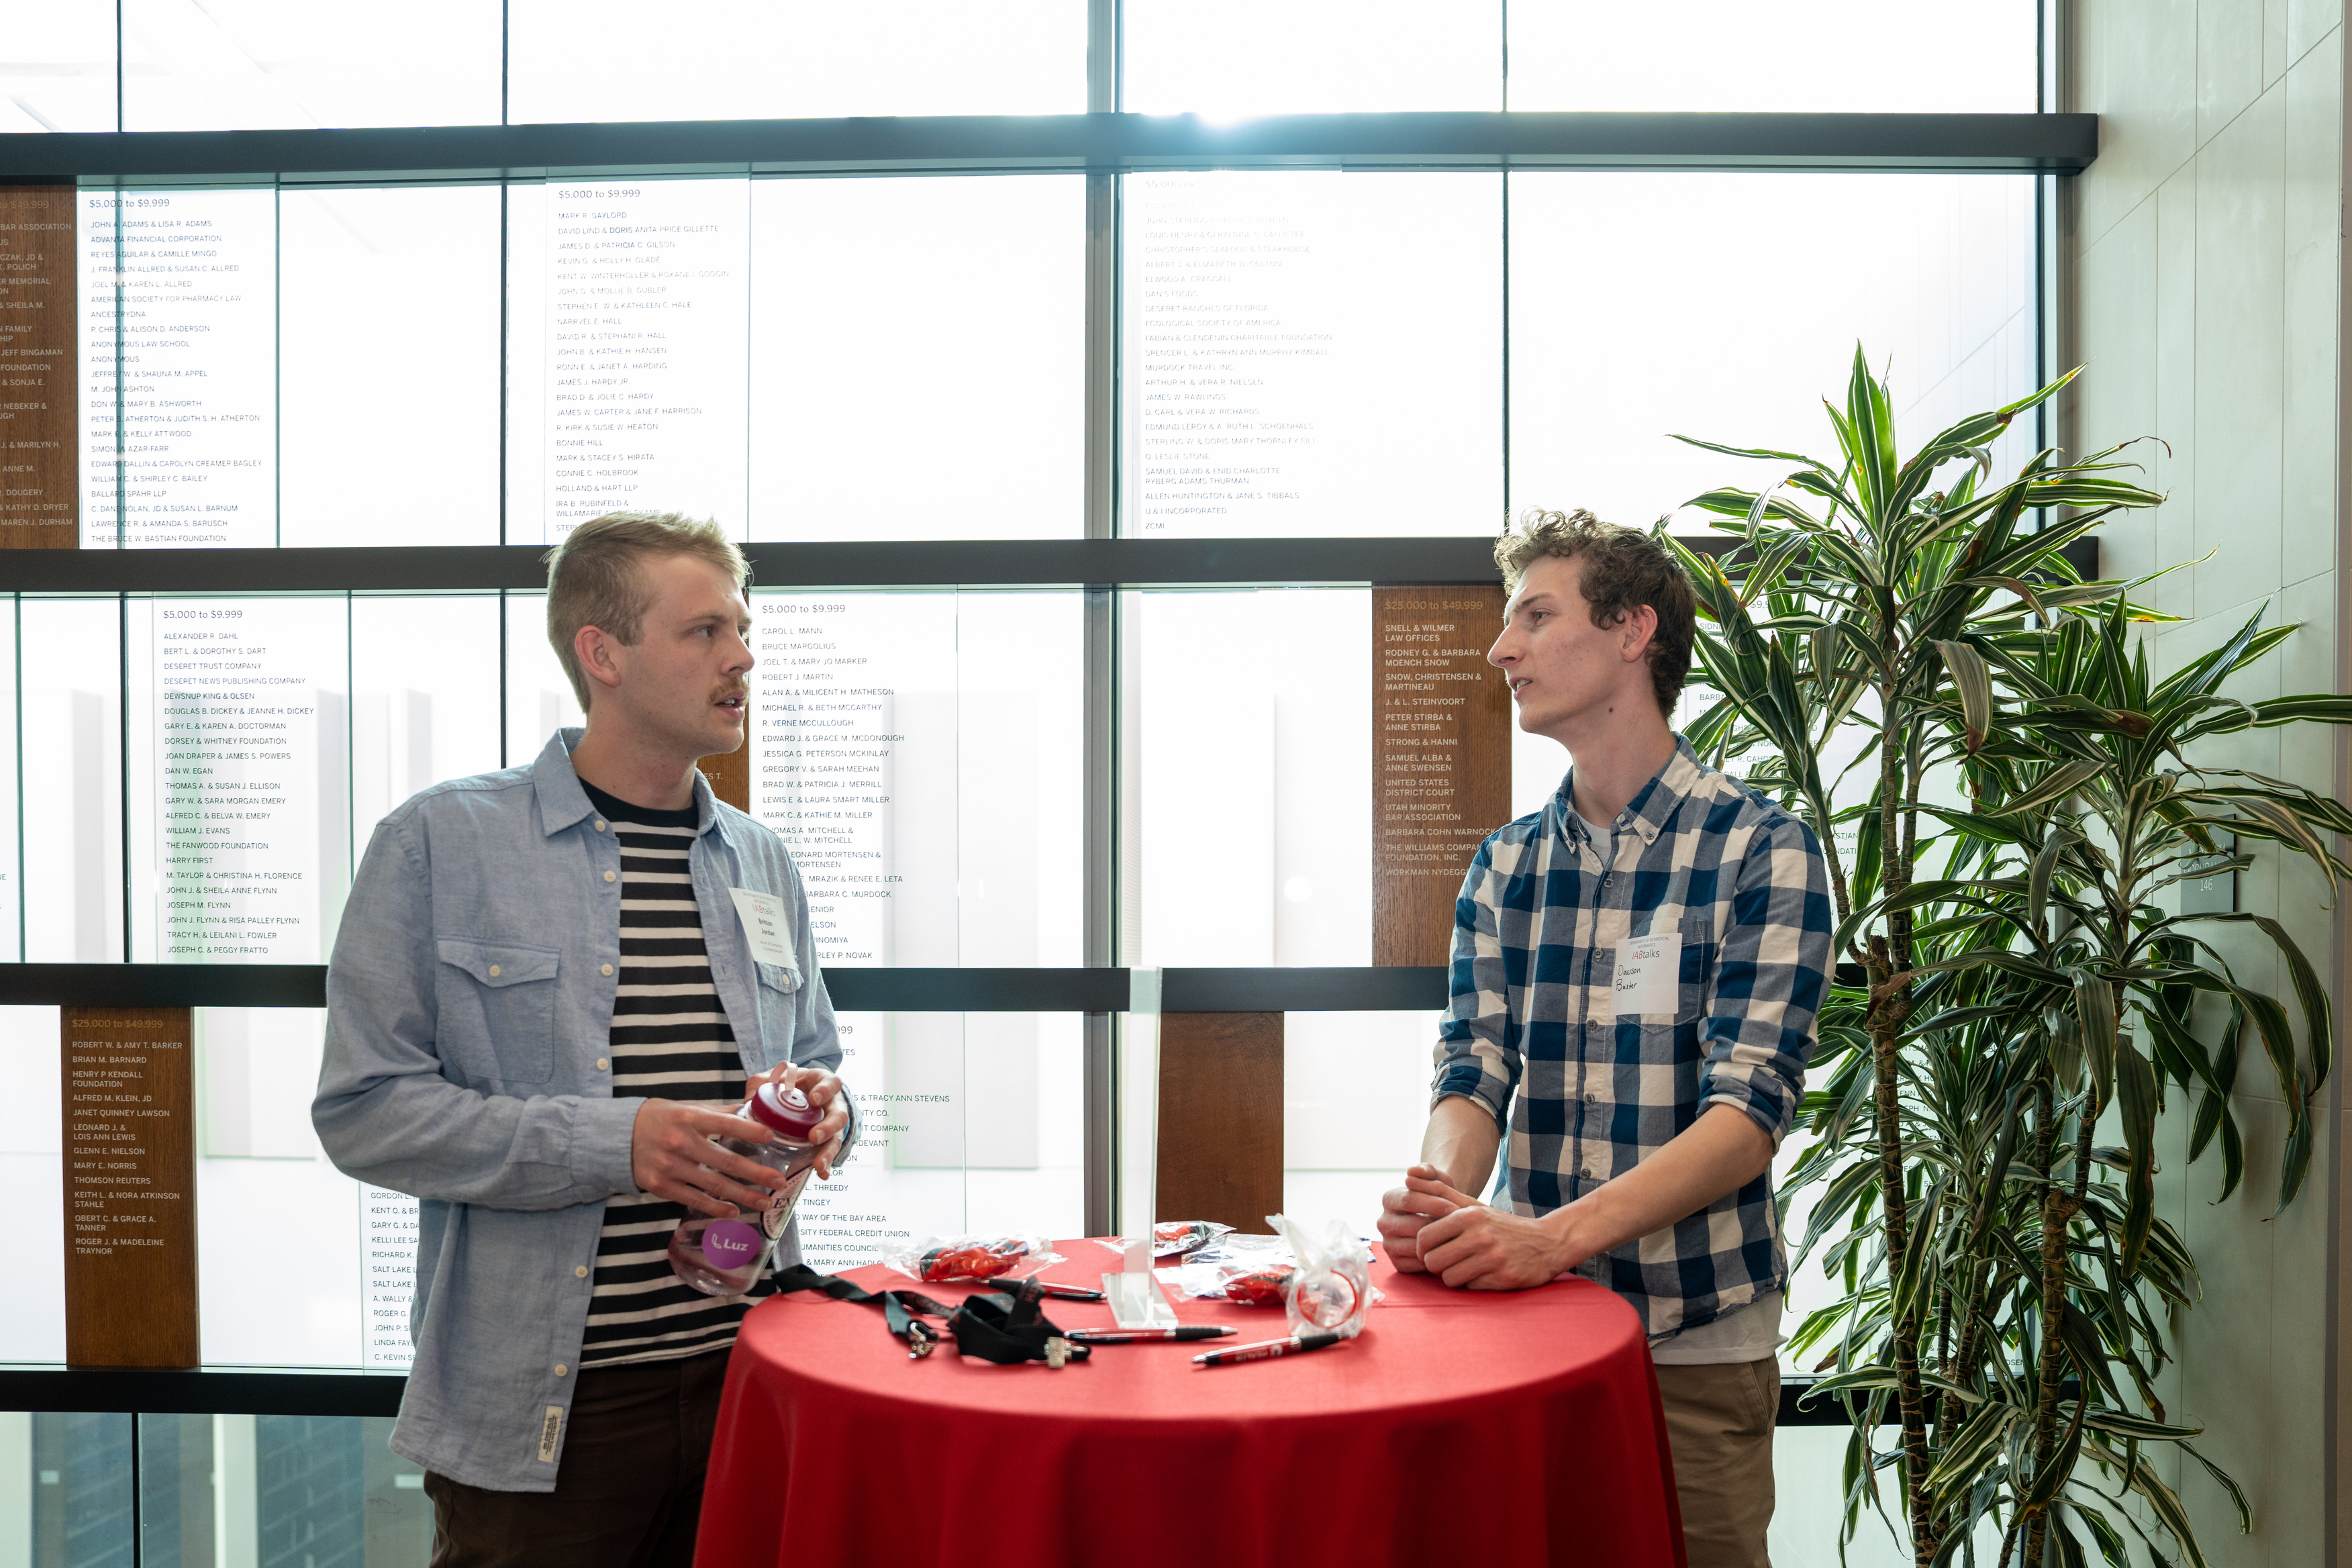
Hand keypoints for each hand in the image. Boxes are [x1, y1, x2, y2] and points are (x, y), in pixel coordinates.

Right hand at [630, 1099, 785, 1218]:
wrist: (618, 1136)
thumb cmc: (659, 1118)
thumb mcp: (687, 1107)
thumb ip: (718, 1113)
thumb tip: (752, 1111)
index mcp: (690, 1117)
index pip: (725, 1123)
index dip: (749, 1131)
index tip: (771, 1137)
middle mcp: (681, 1142)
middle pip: (726, 1161)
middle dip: (757, 1173)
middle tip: (779, 1181)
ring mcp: (670, 1166)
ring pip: (714, 1184)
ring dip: (743, 1195)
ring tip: (764, 1202)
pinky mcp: (661, 1186)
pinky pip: (694, 1199)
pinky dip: (715, 1207)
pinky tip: (733, 1211)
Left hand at [747, 1062, 850, 1177]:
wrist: (797, 1095)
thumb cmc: (788, 1084)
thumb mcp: (773, 1079)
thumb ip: (761, 1084)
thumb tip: (749, 1099)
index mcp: (822, 1083)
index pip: (831, 1083)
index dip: (825, 1090)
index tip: (814, 1099)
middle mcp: (832, 1104)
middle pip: (839, 1115)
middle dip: (828, 1127)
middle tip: (814, 1137)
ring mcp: (831, 1123)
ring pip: (836, 1137)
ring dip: (828, 1151)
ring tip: (818, 1165)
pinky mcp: (827, 1140)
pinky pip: (829, 1153)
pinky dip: (826, 1165)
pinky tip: (821, 1175)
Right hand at [1378, 1163, 1466, 1272]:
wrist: (1441, 1220)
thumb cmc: (1440, 1197)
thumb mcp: (1437, 1179)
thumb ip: (1428, 1170)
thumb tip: (1412, 1171)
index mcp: (1389, 1199)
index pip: (1409, 1200)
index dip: (1434, 1204)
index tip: (1455, 1207)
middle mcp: (1383, 1222)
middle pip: (1412, 1225)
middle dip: (1439, 1225)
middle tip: (1461, 1227)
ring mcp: (1388, 1244)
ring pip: (1415, 1246)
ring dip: (1438, 1243)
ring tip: (1458, 1239)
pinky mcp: (1397, 1263)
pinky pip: (1416, 1264)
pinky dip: (1434, 1258)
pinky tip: (1450, 1251)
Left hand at [1412, 1170, 1575, 1290]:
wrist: (1547, 1243)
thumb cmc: (1502, 1226)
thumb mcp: (1475, 1207)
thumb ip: (1442, 1193)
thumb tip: (1408, 1175)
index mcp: (1469, 1216)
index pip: (1424, 1237)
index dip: (1423, 1248)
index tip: (1431, 1250)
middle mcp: (1480, 1235)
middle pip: (1433, 1261)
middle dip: (1436, 1264)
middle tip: (1448, 1261)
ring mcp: (1493, 1257)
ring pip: (1449, 1278)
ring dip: (1454, 1276)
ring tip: (1465, 1267)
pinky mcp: (1503, 1278)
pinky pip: (1470, 1287)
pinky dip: (1473, 1283)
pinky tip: (1484, 1273)